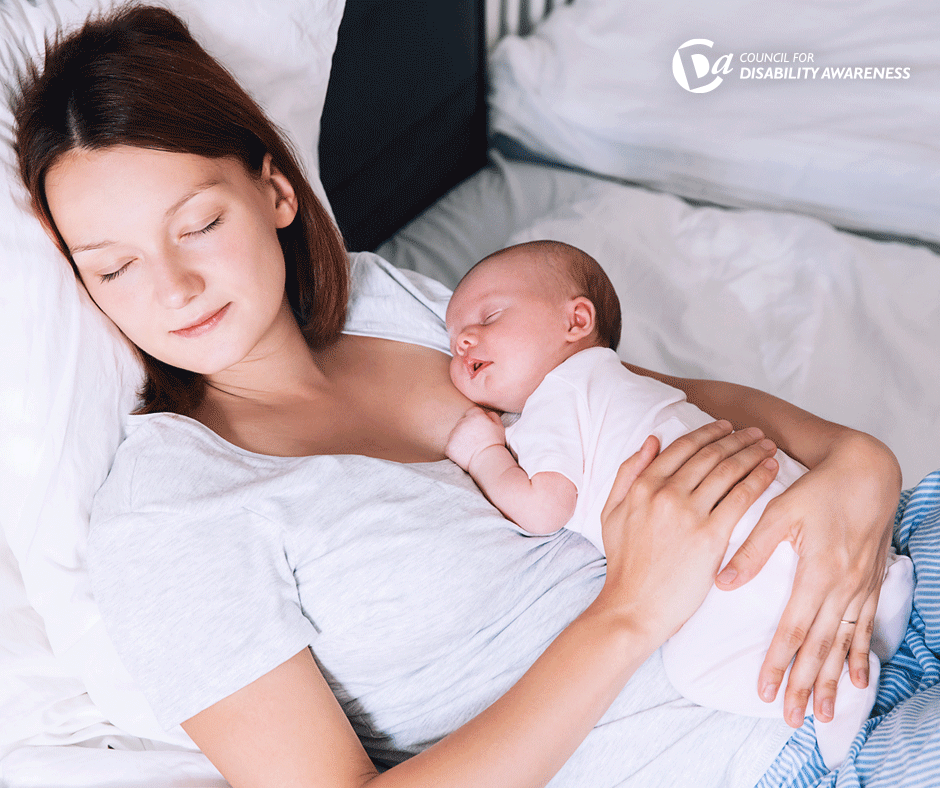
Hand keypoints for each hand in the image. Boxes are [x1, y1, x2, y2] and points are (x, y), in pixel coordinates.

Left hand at [445, 406, 506, 470]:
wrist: (487, 460)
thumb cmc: (495, 444)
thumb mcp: (499, 426)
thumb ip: (492, 416)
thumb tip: (487, 414)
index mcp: (475, 415)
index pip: (472, 412)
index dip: (476, 420)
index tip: (479, 429)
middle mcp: (462, 422)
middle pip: (462, 422)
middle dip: (467, 428)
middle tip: (475, 440)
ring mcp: (454, 434)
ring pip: (455, 433)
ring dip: (460, 438)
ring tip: (470, 447)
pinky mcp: (449, 446)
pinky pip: (450, 446)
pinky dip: (455, 450)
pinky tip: (464, 454)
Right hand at [597, 421, 778, 644]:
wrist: (633, 607)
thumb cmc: (624, 564)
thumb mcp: (610, 512)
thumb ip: (628, 473)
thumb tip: (651, 441)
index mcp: (642, 486)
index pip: (682, 447)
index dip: (708, 432)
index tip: (726, 427)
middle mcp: (665, 493)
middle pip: (709, 454)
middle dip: (736, 438)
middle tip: (755, 432)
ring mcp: (688, 514)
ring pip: (728, 470)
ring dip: (752, 452)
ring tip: (768, 446)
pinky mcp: (710, 536)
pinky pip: (741, 497)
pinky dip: (759, 478)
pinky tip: (771, 469)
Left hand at [714, 432, 899, 726]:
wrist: (867, 474)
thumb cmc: (819, 489)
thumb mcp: (781, 512)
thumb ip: (752, 549)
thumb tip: (723, 582)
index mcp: (818, 572)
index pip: (793, 629)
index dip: (778, 662)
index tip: (765, 691)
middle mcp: (842, 587)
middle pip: (819, 647)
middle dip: (805, 685)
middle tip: (791, 718)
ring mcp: (860, 588)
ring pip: (843, 644)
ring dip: (833, 680)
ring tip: (824, 713)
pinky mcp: (870, 584)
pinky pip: (865, 629)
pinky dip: (860, 656)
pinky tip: (860, 681)